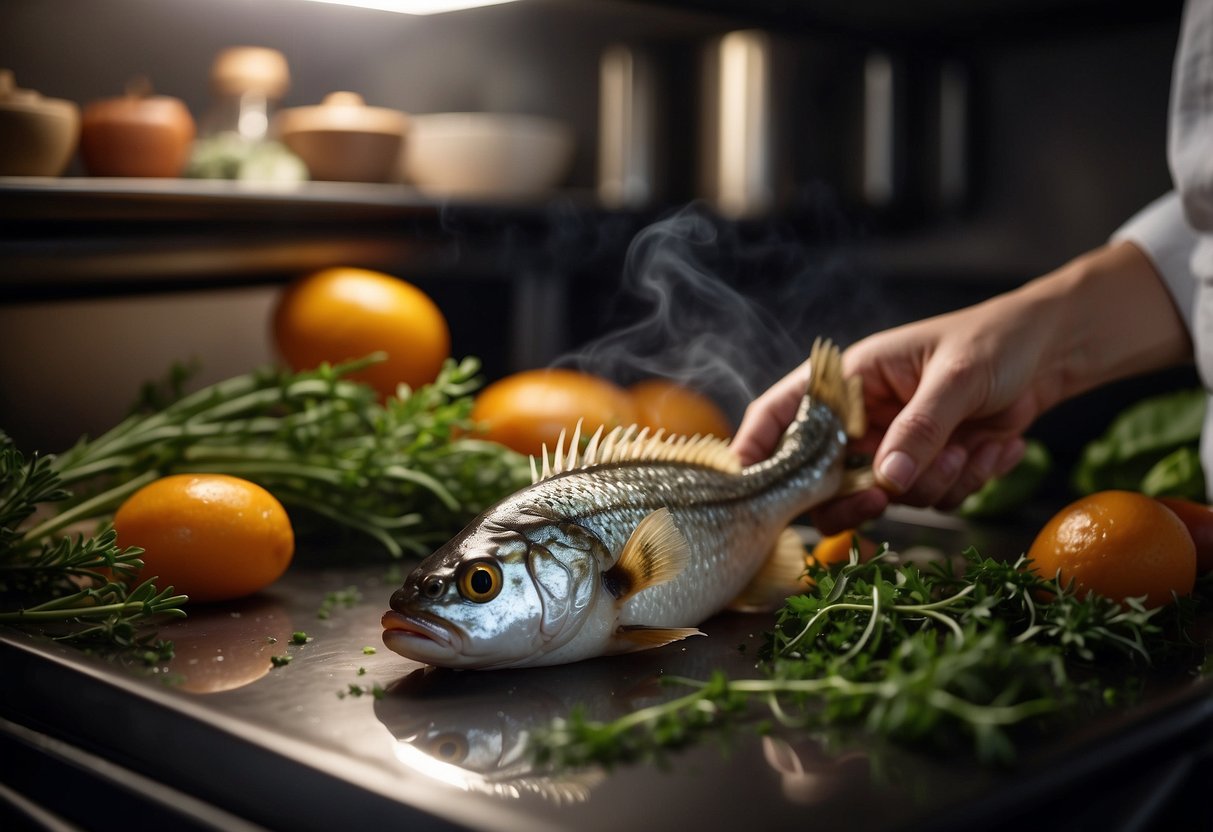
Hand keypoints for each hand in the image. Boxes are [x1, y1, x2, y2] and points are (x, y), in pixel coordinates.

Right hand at [733, 241, 1188, 533]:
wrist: (1054, 352)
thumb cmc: (996, 342)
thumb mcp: (957, 379)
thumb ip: (921, 428)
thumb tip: (888, 480)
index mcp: (850, 380)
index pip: (782, 412)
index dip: (756, 447)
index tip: (747, 483)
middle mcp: (864, 417)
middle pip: (825, 478)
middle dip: (859, 495)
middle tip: (883, 498)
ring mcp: (896, 445)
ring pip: (887, 496)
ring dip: (935, 483)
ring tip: (974, 446)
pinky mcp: (930, 466)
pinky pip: (932, 498)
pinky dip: (967, 483)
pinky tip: (996, 448)